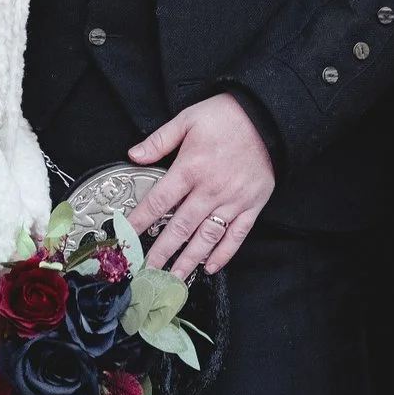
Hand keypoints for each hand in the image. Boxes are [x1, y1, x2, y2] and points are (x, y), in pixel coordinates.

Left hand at [125, 93, 275, 276]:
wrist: (267, 118)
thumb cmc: (226, 116)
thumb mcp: (187, 119)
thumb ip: (160, 140)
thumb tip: (133, 155)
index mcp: (190, 168)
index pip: (158, 201)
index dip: (140, 222)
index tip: (126, 238)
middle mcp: (210, 189)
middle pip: (180, 227)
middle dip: (161, 252)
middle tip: (147, 271)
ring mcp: (232, 201)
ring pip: (206, 238)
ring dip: (189, 260)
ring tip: (174, 277)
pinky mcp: (252, 206)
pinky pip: (236, 235)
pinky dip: (224, 254)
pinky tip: (211, 267)